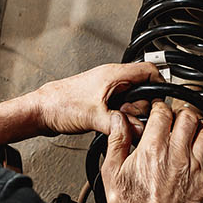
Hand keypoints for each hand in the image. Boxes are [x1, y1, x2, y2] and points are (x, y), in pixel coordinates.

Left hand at [0, 62, 158, 143]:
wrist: (41, 110)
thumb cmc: (61, 105)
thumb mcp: (94, 117)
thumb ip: (120, 125)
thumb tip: (140, 131)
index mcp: (114, 74)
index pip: (149, 71)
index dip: (160, 85)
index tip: (161, 101)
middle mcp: (112, 78)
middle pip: (143, 88)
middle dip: (142, 105)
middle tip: (131, 116)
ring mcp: (107, 89)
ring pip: (132, 98)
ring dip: (131, 112)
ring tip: (119, 120)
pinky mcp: (101, 99)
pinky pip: (121, 105)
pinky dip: (122, 115)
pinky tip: (113, 123)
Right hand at [102, 102, 202, 202]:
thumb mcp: (112, 172)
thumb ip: (116, 142)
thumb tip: (118, 121)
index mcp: (152, 150)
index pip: (163, 113)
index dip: (160, 107)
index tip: (158, 110)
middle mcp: (176, 155)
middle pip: (188, 117)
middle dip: (182, 112)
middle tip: (177, 116)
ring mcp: (194, 168)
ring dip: (200, 126)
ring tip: (193, 128)